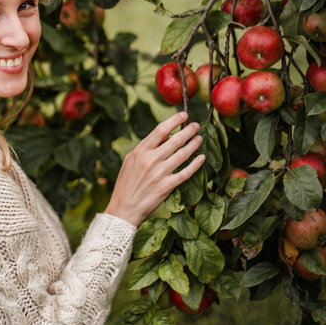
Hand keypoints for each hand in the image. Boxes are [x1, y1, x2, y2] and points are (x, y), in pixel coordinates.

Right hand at [105, 111, 203, 228]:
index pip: (160, 130)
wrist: (124, 208)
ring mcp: (160, 173)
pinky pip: (186, 173)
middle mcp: (151, 160)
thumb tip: (164, 136)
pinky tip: (201, 158)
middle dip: (189, 130)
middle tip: (196, 125)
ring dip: (194, 145)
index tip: (184, 115)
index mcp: (140, 151)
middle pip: (175, 140)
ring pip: (183, 155)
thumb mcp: (130, 161)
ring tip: (200, 139)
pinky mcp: (167, 186)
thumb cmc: (126, 183)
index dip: (174, 121)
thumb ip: (146, 148)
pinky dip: (195, 164)